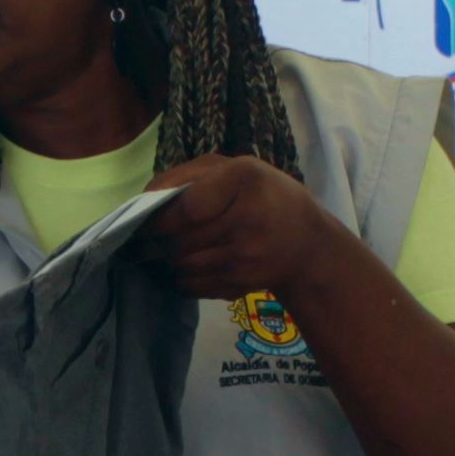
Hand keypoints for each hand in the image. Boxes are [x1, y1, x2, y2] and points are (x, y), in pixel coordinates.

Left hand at [141, 154, 333, 304]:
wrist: (308, 246)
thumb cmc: (266, 197)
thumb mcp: (237, 170)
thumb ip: (189, 175)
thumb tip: (146, 196)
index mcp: (246, 180)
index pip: (186, 207)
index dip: (162, 216)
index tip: (151, 218)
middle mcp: (248, 219)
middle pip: (180, 238)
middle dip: (157, 241)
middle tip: (146, 238)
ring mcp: (246, 257)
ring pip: (183, 264)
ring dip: (167, 260)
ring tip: (164, 251)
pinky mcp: (241, 284)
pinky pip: (193, 285)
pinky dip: (182, 277)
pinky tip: (187, 266)